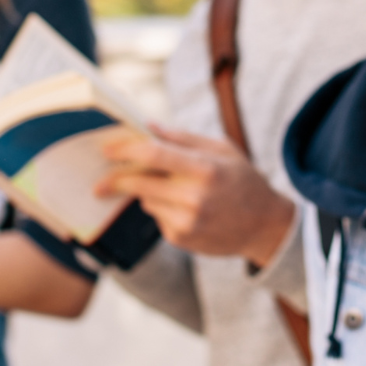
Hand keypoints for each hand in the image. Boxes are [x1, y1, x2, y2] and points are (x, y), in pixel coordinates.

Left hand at [95, 125, 295, 266]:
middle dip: (116, 179)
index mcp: (205, 169)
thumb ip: (183, 138)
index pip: (154, 155)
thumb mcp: (223, 150)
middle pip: (139, 183)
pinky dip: (161, 209)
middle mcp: (194, 197)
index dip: (125, 150)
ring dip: (146, 192)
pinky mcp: (181, 238)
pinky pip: (156, 217)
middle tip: (100, 179)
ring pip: (146, 200)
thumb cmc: (243, 180)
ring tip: (175, 189)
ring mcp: (186, 221)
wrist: (264, 226)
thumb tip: (148, 127)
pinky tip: (186, 208)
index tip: (107, 149)